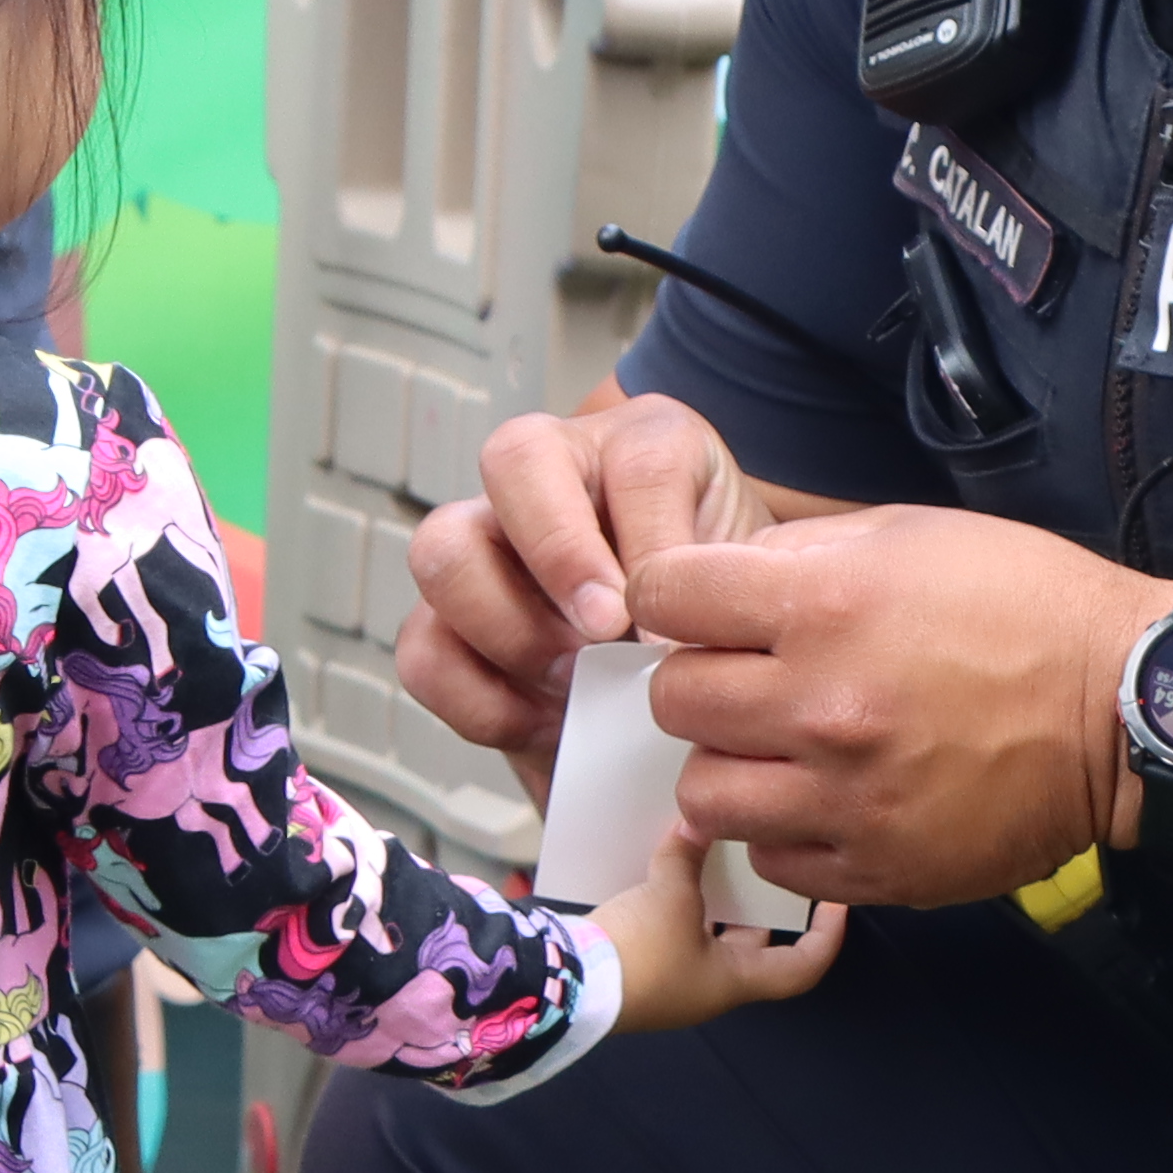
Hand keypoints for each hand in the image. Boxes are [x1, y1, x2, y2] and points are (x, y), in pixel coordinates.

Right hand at [399, 394, 759, 780]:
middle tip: (601, 639)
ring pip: (442, 551)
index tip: (660, 625)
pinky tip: (542, 723)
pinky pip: (422, 649)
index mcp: (646, 449)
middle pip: (509, 460)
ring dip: (508, 630)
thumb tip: (663, 646)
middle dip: (557, 557)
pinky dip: (476, 700)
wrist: (700, 688)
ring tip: (572, 685)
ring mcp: (489, 543)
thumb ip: (717, 596)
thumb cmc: (726, 621)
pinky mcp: (452, 624)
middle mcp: (555, 476)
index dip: (648, 546)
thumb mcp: (750, 594)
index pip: (638, 463)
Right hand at [589, 822, 845, 1032]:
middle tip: (765, 861)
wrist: (568, 987)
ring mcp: (671, 981)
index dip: (827, 936)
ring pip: (707, 936)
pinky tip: (656, 868)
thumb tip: (695, 820)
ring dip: (708, 900)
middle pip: (752, 946)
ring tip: (708, 854)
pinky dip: (669, 903)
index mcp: (734, 980)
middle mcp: (708, 986)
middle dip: (758, 905)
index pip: (803, 967)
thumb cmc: (638, 955)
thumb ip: (686, 856)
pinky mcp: (636, 969)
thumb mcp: (670, 895)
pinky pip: (667, 932)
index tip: (836, 901)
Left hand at [633, 504, 1159, 912]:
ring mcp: (847, 798)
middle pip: (672, 701)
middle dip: (699, 682)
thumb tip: (717, 580)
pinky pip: (767, 858)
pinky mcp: (876, 867)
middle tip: (748, 681)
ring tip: (777, 749)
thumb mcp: (913, 535)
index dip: (674, 597)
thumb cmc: (1027, 608)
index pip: (662, 596)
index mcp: (826, 606)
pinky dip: (781, 830)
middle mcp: (825, 706)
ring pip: (703, 794)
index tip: (701, 609)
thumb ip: (801, 551)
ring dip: (729, 766)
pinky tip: (822, 799)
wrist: (1128, 711)